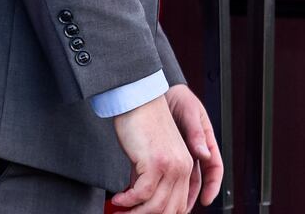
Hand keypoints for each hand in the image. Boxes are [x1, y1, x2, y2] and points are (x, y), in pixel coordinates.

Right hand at [111, 94, 196, 212]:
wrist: (139, 101)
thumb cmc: (144, 126)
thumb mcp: (152, 156)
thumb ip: (152, 179)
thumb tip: (140, 202)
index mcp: (187, 166)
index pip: (181, 205)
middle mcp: (184, 168)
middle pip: (171, 210)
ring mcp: (172, 165)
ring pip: (156, 207)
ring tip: (119, 211)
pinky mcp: (156, 162)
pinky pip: (142, 194)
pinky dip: (127, 201)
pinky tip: (117, 198)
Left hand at [166, 84, 222, 206]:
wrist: (156, 93)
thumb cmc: (177, 97)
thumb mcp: (190, 112)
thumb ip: (196, 132)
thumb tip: (205, 152)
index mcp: (206, 142)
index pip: (214, 168)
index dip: (213, 186)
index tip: (207, 199)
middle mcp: (194, 152)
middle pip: (196, 182)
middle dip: (188, 199)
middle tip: (181, 211)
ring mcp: (178, 156)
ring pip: (177, 183)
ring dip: (171, 197)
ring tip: (161, 208)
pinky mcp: (161, 158)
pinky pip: (160, 177)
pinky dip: (154, 188)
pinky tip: (146, 195)